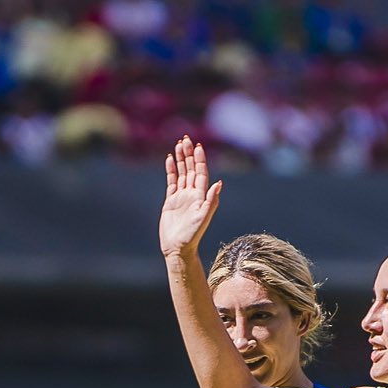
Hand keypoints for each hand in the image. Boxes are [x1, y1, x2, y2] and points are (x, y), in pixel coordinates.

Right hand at [159, 136, 222, 259]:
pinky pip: (171, 181)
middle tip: (185, 139)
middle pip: (191, 169)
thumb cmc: (192, 235)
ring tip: (178, 145)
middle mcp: (192, 193)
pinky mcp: (171, 201)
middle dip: (189, 154)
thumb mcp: (203, 217)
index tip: (197, 146)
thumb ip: (211, 200)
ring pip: (181, 173)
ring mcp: (181, 196)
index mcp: (201, 195)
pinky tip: (169, 160)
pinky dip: (170, 170)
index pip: (200, 172)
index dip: (199, 159)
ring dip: (180, 159)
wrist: (178, 247)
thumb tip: (219, 183)